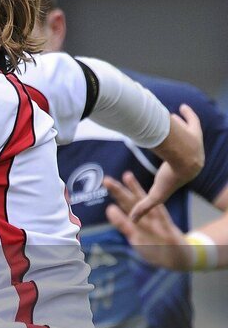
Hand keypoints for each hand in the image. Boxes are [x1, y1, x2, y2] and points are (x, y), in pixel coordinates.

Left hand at [104, 172, 191, 269]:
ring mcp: (159, 223)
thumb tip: (110, 209)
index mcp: (141, 219)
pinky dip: (154, 213)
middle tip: (106, 179)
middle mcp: (148, 217)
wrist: (179, 258)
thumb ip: (123, 224)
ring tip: (127, 176)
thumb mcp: (135, 237)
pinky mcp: (169, 231)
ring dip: (136, 191)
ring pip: (145, 205)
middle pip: (132, 201)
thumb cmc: (155, 248)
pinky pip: (161, 219)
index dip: (118, 193)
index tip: (107, 181)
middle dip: (119, 191)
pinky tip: (147, 203)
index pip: (127, 204)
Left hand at [131, 104, 203, 220]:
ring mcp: (195, 142)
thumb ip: (145, 205)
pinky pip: (193, 120)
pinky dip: (188, 114)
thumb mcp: (157, 194)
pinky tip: (180, 108)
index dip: (175, 167)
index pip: (182, 169)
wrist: (183, 160)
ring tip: (173, 120)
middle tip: (171, 141)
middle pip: (185, 148)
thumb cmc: (171, 177)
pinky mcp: (194, 131)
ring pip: (188, 134)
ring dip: (181, 128)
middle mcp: (194, 155)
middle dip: (180, 145)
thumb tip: (132, 220)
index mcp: (189, 169)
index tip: (167, 165)